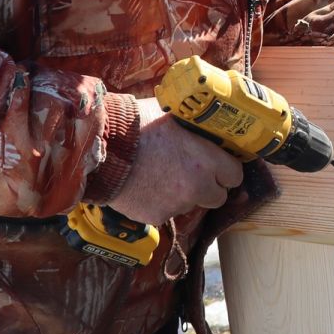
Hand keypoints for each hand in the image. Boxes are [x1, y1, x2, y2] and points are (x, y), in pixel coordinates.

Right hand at [107, 98, 244, 221]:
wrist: (99, 148)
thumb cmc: (134, 125)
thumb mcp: (171, 116)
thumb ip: (193, 128)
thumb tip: (206, 123)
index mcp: (206, 160)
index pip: (235, 175)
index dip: (227, 169)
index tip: (219, 165)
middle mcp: (196, 187)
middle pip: (218, 197)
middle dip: (210, 186)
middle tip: (194, 174)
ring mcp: (176, 205)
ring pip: (191, 204)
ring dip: (184, 194)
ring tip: (162, 175)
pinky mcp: (156, 217)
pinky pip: (167, 211)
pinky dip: (160, 202)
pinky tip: (145, 185)